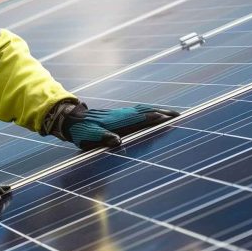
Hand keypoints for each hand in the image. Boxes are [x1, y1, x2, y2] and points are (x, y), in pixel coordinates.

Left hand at [63, 104, 178, 150]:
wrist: (72, 119)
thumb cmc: (82, 131)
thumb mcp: (90, 137)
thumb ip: (104, 138)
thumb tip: (117, 141)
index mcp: (119, 121)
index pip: (143, 118)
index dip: (157, 118)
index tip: (171, 118)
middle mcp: (122, 115)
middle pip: (147, 111)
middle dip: (163, 112)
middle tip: (179, 115)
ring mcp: (121, 113)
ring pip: (143, 109)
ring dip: (157, 110)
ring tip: (171, 114)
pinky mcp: (119, 114)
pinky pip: (137, 110)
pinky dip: (148, 110)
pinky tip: (152, 113)